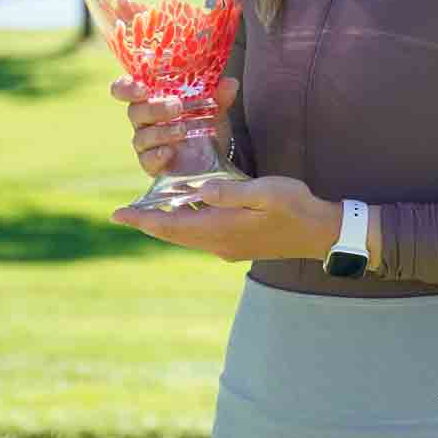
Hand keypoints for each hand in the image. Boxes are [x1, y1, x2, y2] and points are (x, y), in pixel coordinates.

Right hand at [111, 75, 238, 177]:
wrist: (214, 156)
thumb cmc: (204, 122)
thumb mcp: (215, 108)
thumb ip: (220, 95)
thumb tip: (230, 83)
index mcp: (152, 99)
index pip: (125, 90)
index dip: (126, 88)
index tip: (142, 88)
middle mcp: (144, 120)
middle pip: (135, 111)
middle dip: (154, 108)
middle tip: (177, 106)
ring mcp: (146, 144)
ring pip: (141, 137)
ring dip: (161, 132)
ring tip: (182, 129)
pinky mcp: (152, 164)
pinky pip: (147, 160)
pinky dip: (157, 155)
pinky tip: (170, 152)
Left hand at [111, 176, 338, 262]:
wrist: (319, 233)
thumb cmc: (295, 207)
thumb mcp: (265, 191)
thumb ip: (231, 192)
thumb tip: (199, 189)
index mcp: (221, 229)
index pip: (171, 225)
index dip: (143, 219)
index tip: (117, 214)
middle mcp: (219, 243)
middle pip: (174, 234)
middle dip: (148, 222)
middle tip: (122, 214)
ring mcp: (228, 248)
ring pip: (186, 236)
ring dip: (166, 225)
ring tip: (147, 211)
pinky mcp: (237, 246)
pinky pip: (201, 236)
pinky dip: (185, 225)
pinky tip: (186, 211)